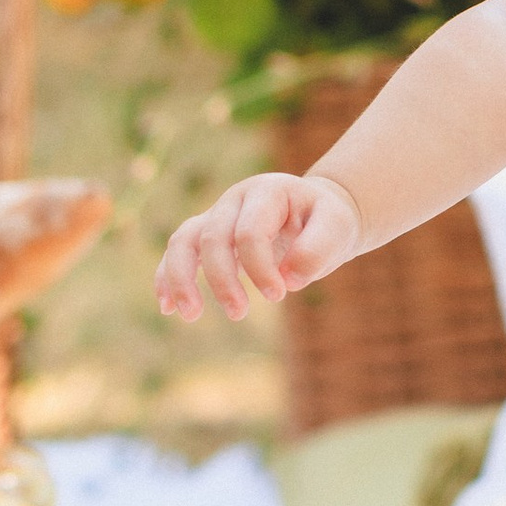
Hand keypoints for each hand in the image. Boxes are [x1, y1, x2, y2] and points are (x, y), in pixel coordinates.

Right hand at [155, 170, 361, 322]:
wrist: (315, 214)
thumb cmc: (326, 221)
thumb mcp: (338, 228)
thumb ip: (318, 250)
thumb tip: (289, 280)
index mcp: (267, 191)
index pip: (250, 231)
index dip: (260, 267)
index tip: (280, 294)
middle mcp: (235, 199)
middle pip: (213, 237)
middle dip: (222, 279)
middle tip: (240, 313)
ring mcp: (217, 215)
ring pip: (183, 240)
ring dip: (181, 278)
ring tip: (190, 315)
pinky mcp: (207, 234)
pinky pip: (177, 251)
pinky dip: (167, 277)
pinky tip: (168, 307)